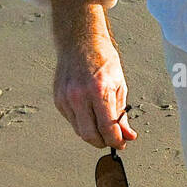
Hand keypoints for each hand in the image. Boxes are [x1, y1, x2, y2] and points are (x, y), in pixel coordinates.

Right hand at [51, 0, 136, 149]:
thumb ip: (122, 114)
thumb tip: (128, 136)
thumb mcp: (120, 85)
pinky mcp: (58, 100)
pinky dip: (83, 123)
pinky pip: (72, 120)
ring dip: (93, 134)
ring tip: (104, 126)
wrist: (80, 42)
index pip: (107, 128)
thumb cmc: (103, 61)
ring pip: (79, 130)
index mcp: (99, 91)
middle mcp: (79, 96)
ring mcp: (66, 98)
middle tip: (114, 140)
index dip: (116, 141)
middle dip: (103, 143)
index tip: (123, 143)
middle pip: (90, 135)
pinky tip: (91, 114)